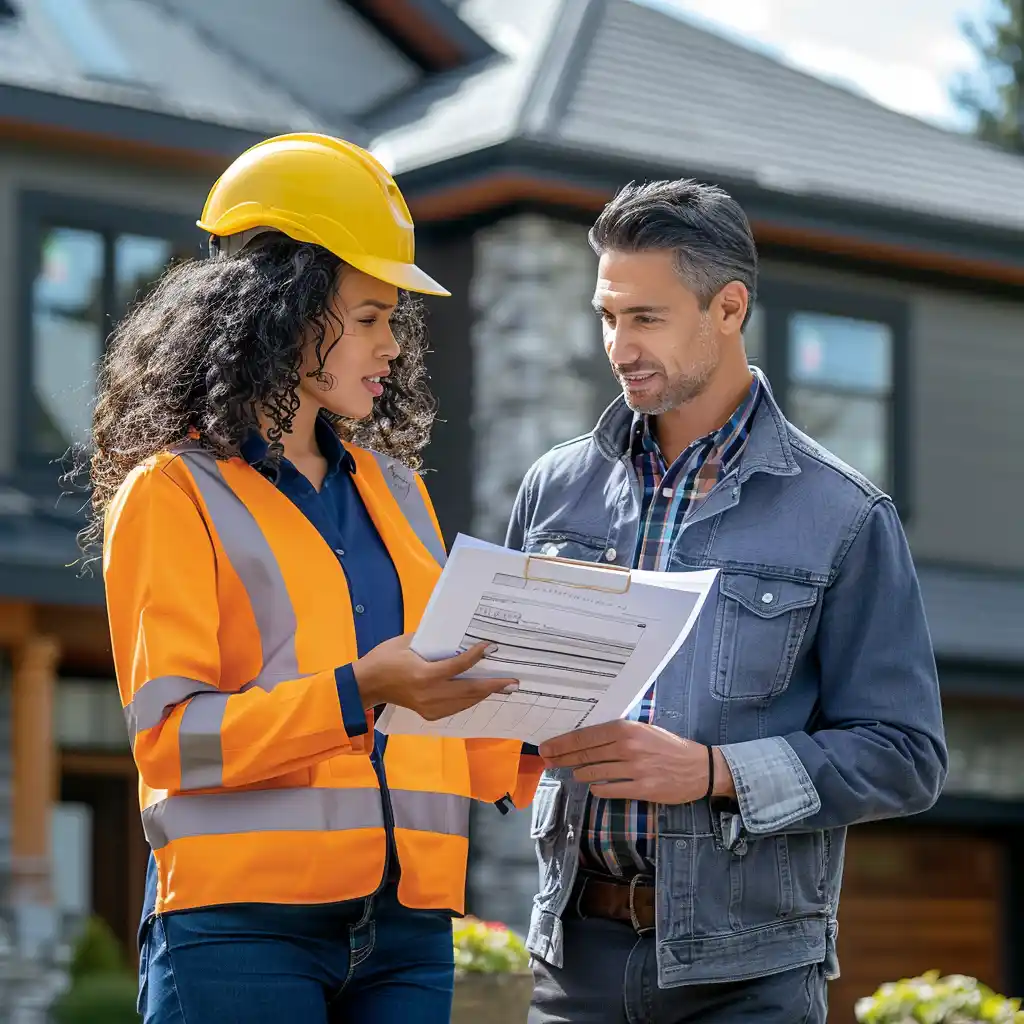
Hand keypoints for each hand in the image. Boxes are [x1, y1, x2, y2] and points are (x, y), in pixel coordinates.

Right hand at [353, 633, 517, 720]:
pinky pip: (456, 708)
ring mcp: (429, 707)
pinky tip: (480, 694)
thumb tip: (454, 635)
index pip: (458, 666)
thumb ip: (431, 641)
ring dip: (485, 694)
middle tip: (513, 681)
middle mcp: (430, 694)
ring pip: (465, 702)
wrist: (366, 685)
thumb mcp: (406, 642)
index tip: (492, 647)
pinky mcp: (428, 714)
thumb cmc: (384, 658)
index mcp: (424, 675)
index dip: (477, 656)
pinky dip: (470, 700)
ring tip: (504, 687)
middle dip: (493, 686)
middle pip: (469, 690)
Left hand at [538, 719, 735, 802]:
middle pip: (585, 754)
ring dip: (580, 773)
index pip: (586, 736)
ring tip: (573, 773)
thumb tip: (587, 738)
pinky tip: (595, 786)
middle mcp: (628, 747)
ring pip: (594, 772)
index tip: (547, 747)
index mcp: (627, 729)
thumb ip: (617, 732)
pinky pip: (609, 790)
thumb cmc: (668, 746)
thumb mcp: (643, 730)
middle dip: (562, 757)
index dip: (563, 743)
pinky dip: (598, 789)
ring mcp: (634, 769)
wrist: (698, 767)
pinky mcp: (642, 788)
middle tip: (547, 760)